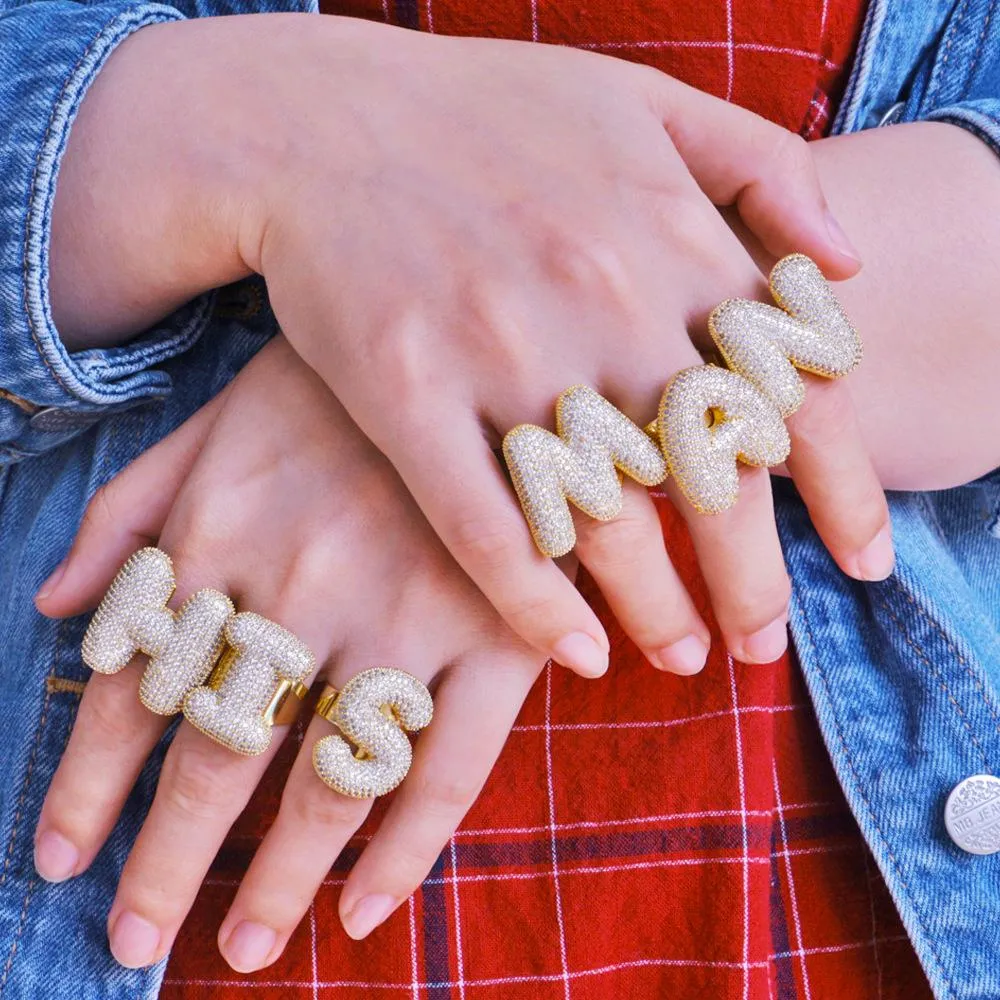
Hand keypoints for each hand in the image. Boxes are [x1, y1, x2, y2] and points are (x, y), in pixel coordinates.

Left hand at [34, 336, 545, 968]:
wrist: (474, 322)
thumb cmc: (337, 381)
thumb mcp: (216, 420)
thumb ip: (130, 514)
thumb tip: (55, 610)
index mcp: (225, 532)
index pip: (134, 688)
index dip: (88, 786)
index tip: (64, 862)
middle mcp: (305, 584)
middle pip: (218, 753)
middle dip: (166, 862)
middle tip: (136, 943)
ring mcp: (410, 614)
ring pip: (329, 783)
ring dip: (277, 881)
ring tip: (244, 944)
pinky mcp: (501, 633)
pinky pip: (448, 770)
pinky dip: (403, 853)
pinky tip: (365, 909)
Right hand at [51, 14, 889, 677]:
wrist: (318, 121)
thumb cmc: (487, 113)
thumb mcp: (644, 98)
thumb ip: (763, 165)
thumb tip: (850, 263)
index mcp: (671, 235)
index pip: (800, 389)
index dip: (845, 491)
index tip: (861, 563)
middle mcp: (602, 299)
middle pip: (715, 478)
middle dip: (754, 580)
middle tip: (763, 643)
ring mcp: (499, 350)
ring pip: (608, 521)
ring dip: (658, 610)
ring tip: (680, 658)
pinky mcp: (405, 393)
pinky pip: (487, 528)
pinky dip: (539, 605)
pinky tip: (580, 651)